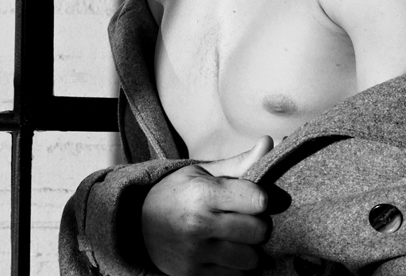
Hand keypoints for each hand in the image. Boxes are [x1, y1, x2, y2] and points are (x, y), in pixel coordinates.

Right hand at [141, 136, 273, 275]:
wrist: (136, 224)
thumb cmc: (177, 193)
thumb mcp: (203, 172)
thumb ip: (239, 162)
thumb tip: (269, 142)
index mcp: (203, 193)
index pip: (257, 200)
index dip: (262, 198)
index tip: (255, 197)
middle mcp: (199, 225)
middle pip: (258, 232)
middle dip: (259, 224)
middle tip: (247, 218)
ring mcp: (195, 255)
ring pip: (250, 260)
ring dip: (250, 250)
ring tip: (238, 238)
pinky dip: (237, 268)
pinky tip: (227, 254)